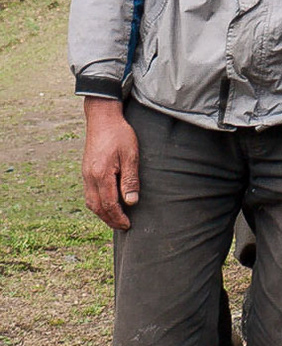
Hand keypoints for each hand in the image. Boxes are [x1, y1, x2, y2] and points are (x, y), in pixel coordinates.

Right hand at [82, 98, 140, 230]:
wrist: (102, 119)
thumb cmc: (120, 135)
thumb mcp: (131, 156)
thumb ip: (130, 180)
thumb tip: (131, 202)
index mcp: (101, 174)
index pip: (108, 203)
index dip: (118, 216)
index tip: (128, 225)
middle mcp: (89, 177)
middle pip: (97, 206)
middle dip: (110, 219)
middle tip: (123, 227)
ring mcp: (86, 174)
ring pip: (90, 201)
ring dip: (102, 213)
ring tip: (116, 220)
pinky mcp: (86, 171)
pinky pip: (89, 193)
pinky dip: (97, 204)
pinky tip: (107, 205)